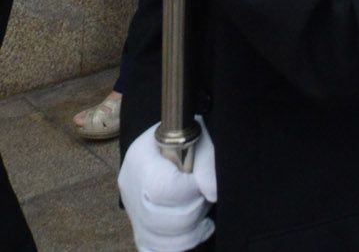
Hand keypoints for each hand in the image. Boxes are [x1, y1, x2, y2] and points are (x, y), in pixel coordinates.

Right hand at [118, 120, 215, 249]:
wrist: (173, 139)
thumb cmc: (188, 135)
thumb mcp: (200, 136)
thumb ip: (207, 162)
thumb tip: (212, 193)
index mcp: (140, 157)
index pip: (161, 188)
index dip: (189, 191)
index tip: (201, 181)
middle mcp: (130, 187)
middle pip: (158, 219)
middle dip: (193, 211)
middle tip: (204, 195)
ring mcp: (132, 211)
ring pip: (159, 240)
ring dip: (190, 230)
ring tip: (202, 209)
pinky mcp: (138, 229)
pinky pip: (154, 249)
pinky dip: (179, 244)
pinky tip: (196, 229)